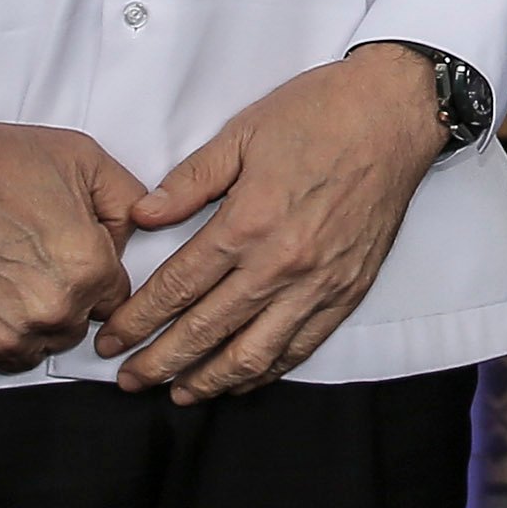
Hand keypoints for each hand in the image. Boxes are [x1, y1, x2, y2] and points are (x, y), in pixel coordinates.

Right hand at [0, 117, 144, 373]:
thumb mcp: (82, 158)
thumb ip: (129, 202)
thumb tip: (141, 237)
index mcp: (86, 269)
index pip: (114, 298)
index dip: (92, 272)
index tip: (65, 252)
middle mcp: (47, 312)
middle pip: (74, 326)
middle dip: (61, 297)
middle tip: (27, 257)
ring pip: (32, 347)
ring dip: (24, 321)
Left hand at [96, 45, 442, 403]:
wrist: (395, 114)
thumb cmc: (320, 114)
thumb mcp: (242, 133)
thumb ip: (189, 181)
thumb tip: (142, 217)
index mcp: (248, 222)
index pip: (178, 287)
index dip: (138, 320)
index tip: (111, 340)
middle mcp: (281, 264)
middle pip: (207, 331)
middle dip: (160, 361)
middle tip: (129, 380)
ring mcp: (318, 284)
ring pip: (254, 354)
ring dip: (210, 380)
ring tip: (179, 394)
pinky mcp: (348, 291)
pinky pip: (300, 347)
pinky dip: (266, 371)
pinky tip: (241, 379)